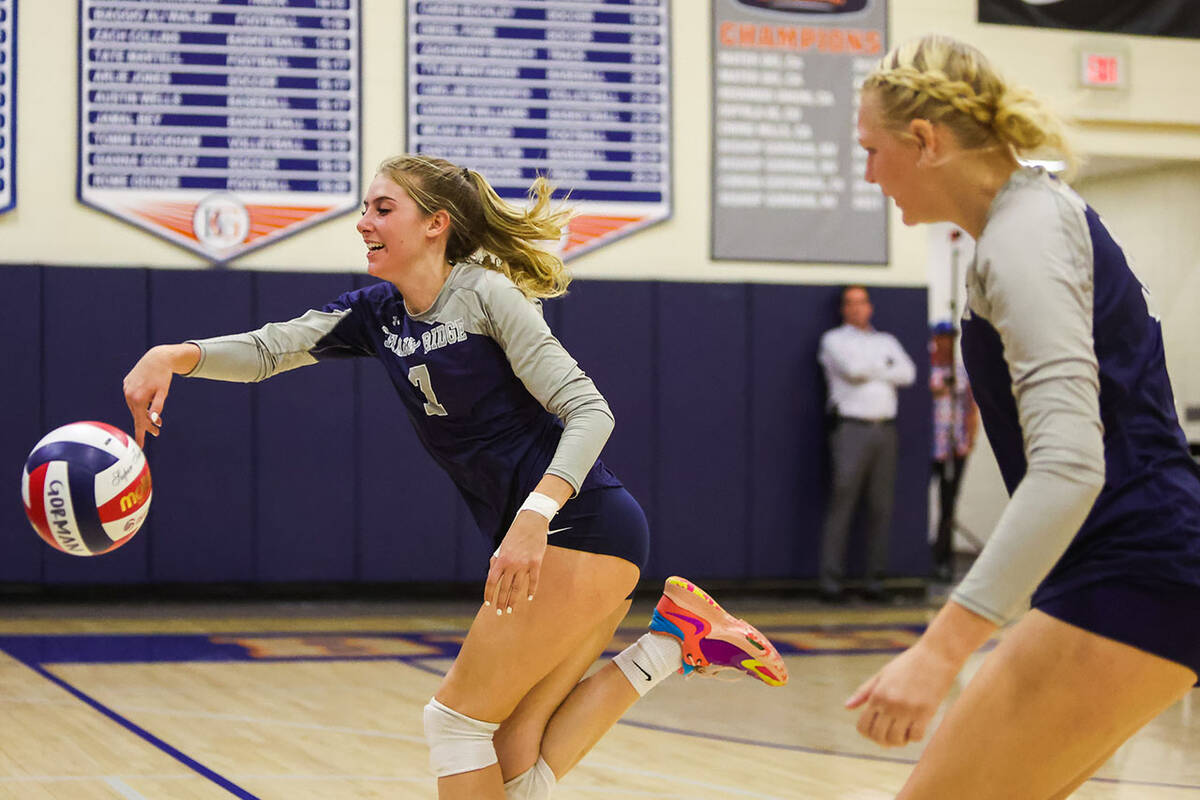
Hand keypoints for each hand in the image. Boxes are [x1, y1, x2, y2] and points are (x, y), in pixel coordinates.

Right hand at [122, 344, 195, 446]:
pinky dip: (140, 404)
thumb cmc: (162, 375)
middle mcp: (129, 395)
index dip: (141, 434)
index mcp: (138, 399)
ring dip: (145, 413)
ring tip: (157, 419)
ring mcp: (126, 389)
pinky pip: (133, 398)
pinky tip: (147, 403)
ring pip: (135, 407)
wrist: (157, 358)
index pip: (139, 421)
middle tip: (158, 430)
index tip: (140, 446)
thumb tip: (153, 419)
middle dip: (147, 424)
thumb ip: (158, 406)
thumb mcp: (163, 392)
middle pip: (137, 415)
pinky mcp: (126, 384)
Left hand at [485, 511, 548, 615]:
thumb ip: (496, 560)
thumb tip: (491, 573)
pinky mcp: (536, 563)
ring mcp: (524, 564)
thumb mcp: (502, 546)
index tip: (488, 604)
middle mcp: (511, 563)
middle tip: (500, 613)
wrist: (532, 521)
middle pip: (504, 588)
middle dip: (501, 602)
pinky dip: (531, 590)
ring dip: (513, 600)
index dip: (489, 594)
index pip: (491, 581)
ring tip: (511, 610)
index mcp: (500, 559)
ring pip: (517, 587)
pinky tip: (528, 598)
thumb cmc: (515, 533)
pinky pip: (533, 580)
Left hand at [845, 640, 961, 747]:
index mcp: (877, 695)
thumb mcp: (882, 674)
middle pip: (878, 736)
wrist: (935, 655)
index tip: (877, 731)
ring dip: (899, 741)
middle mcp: (889, 703)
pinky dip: (914, 737)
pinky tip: (917, 727)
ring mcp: (907, 709)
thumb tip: (847, 707)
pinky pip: (915, 736)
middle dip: (883, 741)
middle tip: (891, 736)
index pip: (863, 726)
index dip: (868, 734)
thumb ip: (864, 692)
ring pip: (896, 739)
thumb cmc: (908, 664)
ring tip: (904, 733)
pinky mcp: (925, 712)